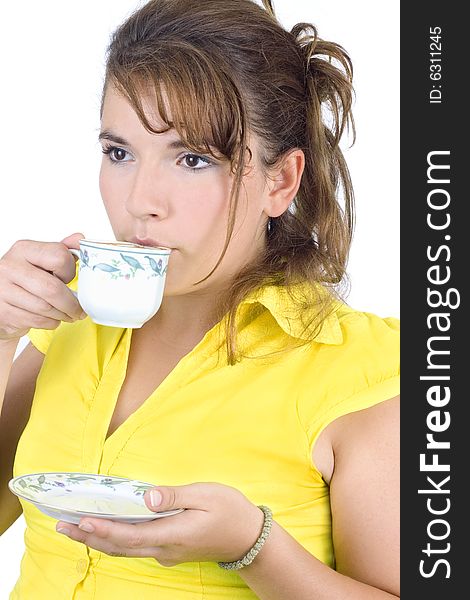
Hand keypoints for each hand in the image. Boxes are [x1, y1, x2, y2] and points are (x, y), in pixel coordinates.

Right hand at [0, 233, 85, 340]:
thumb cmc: (24, 280)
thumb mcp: (41, 261)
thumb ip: (60, 250)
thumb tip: (79, 239)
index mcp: (23, 250)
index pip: (59, 256)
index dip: (70, 271)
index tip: (69, 279)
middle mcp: (10, 268)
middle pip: (53, 288)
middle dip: (71, 303)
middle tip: (79, 310)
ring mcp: (3, 291)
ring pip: (46, 308)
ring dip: (62, 314)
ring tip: (67, 314)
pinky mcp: (3, 313)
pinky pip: (37, 321)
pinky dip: (50, 322)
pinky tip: (51, 318)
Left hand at [56, 482, 264, 566]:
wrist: (249, 539)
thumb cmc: (230, 512)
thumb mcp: (206, 495)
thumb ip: (174, 496)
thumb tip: (146, 497)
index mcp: (172, 535)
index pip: (129, 535)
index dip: (102, 530)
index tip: (81, 521)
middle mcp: (164, 549)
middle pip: (119, 546)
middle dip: (89, 537)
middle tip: (62, 525)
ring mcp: (166, 553)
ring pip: (125, 550)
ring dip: (99, 540)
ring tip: (76, 528)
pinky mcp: (169, 550)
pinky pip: (136, 547)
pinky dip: (115, 540)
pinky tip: (107, 530)